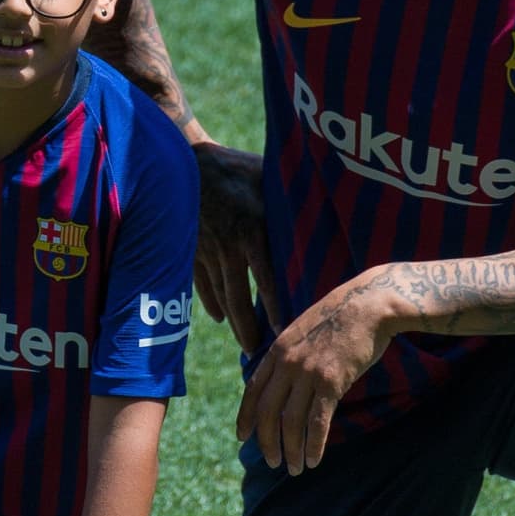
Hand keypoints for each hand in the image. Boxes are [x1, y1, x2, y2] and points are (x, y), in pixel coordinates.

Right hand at [192, 141, 280, 354]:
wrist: (188, 161)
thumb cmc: (238, 168)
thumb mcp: (269, 181)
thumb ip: (290, 204)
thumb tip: (326, 212)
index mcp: (253, 231)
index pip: (266, 281)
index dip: (274, 309)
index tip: (284, 331)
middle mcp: (229, 247)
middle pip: (239, 299)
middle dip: (248, 329)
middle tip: (258, 354)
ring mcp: (206, 251)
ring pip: (220, 295)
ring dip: (232, 321)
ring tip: (244, 343)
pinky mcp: (190, 250)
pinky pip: (200, 283)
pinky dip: (210, 302)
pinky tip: (219, 316)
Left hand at [236, 273, 392, 473]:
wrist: (369, 304)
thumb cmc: (341, 318)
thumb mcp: (303, 330)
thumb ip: (290, 354)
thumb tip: (283, 379)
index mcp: (278, 350)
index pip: (252, 390)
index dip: (245, 417)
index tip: (242, 437)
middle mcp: (287, 363)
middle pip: (268, 412)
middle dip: (267, 442)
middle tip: (272, 462)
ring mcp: (308, 373)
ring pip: (291, 422)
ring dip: (291, 450)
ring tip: (294, 468)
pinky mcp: (332, 382)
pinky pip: (318, 423)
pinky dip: (314, 445)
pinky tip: (314, 460)